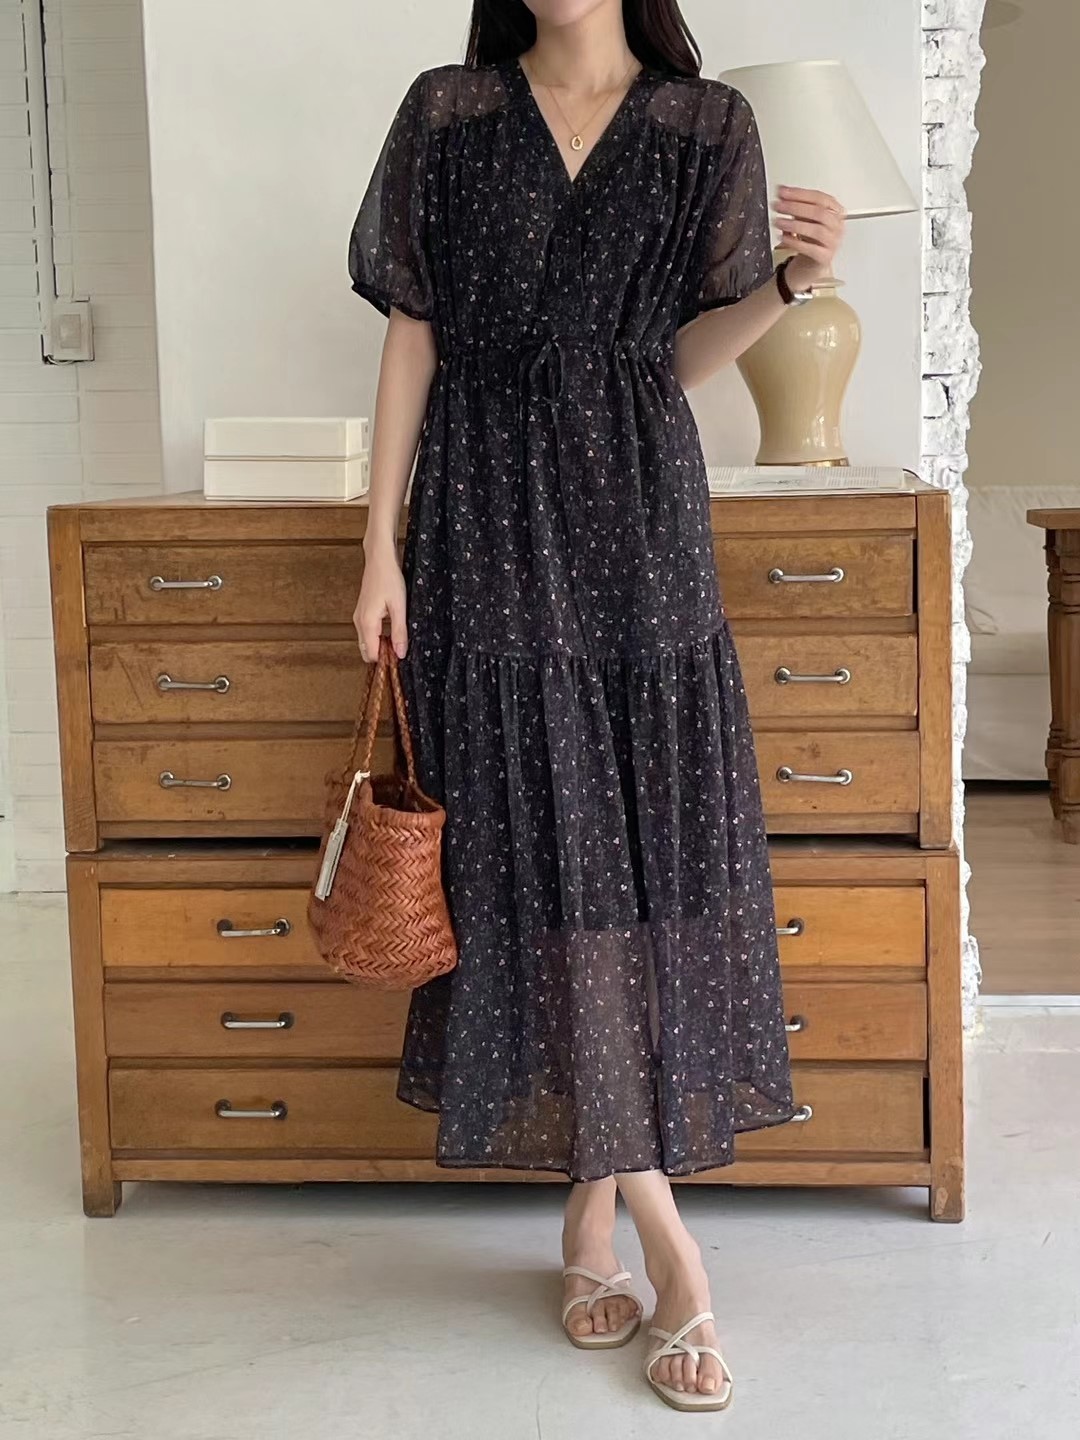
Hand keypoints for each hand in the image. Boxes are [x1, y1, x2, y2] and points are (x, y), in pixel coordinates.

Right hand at [353, 539, 407, 662]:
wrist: (379, 559)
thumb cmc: (389, 578)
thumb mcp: (399, 607)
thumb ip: (399, 632)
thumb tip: (400, 653)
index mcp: (367, 623)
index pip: (372, 655)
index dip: (386, 660)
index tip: (400, 656)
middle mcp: (359, 622)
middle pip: (367, 651)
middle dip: (382, 655)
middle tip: (399, 648)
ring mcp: (359, 617)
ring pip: (367, 642)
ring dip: (380, 645)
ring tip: (397, 638)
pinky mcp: (362, 612)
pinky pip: (367, 633)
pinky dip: (378, 636)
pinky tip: (391, 629)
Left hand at [771, 186, 845, 289]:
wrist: (812, 262)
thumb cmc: (810, 237)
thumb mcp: (805, 217)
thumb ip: (796, 204)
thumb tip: (782, 191)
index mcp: (835, 211)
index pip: (819, 198)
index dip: (800, 194)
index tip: (783, 192)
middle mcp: (837, 225)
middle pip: (819, 212)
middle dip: (796, 207)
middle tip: (779, 206)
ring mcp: (833, 242)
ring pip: (817, 230)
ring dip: (795, 224)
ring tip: (779, 221)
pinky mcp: (825, 257)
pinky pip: (811, 249)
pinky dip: (795, 242)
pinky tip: (784, 237)